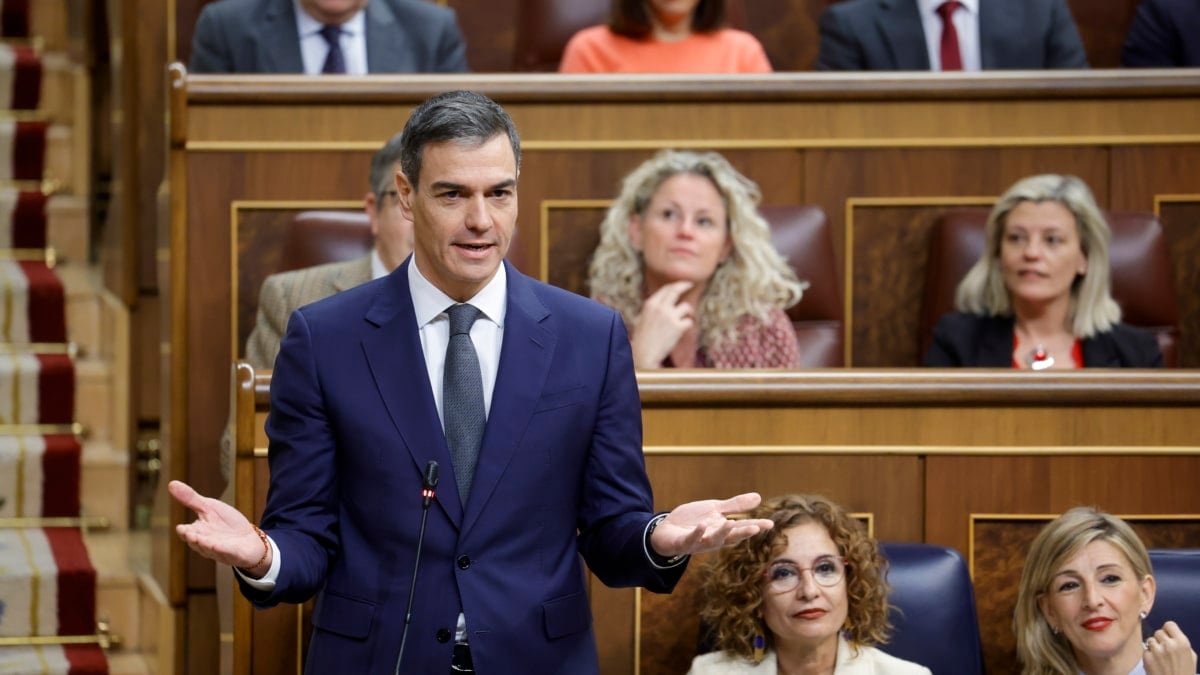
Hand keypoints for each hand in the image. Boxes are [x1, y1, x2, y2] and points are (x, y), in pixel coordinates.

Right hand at [169, 480, 271, 576]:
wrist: (250, 538)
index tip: (181, 528)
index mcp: (198, 532)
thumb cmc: (226, 523)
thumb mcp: (209, 508)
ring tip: (200, 539)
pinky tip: (218, 546)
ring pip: (209, 549)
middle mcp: (205, 544)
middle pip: (196, 542)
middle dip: (193, 539)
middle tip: (189, 534)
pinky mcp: (235, 555)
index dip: (184, 531)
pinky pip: (227, 553)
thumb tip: (171, 483)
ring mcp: (219, 551)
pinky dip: (222, 550)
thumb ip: (191, 499)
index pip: (186, 533)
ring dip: (205, 545)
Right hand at [631, 280, 694, 367]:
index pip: (666, 289)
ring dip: (688, 312)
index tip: (683, 284)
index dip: (676, 284)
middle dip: (685, 285)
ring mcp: (670, 317)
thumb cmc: (642, 339)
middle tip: (691, 284)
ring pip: (686, 307)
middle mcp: (660, 308)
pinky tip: (683, 330)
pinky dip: (688, 325)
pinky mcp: (678, 327)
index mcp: (650, 304)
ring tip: (685, 319)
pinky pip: (689, 322)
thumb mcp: (641, 319)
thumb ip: (652, 309)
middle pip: (676, 290)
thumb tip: (663, 303)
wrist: (644, 354)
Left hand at [650, 492, 773, 558]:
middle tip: (756, 528)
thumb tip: (759, 497)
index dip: (755, 526)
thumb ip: (735, 506)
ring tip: (731, 523)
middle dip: (742, 533)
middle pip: (730, 537)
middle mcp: (713, 538)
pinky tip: (702, 525)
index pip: (741, 528)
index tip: (770, 524)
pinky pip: (691, 539)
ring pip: (712, 540)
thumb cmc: (693, 521)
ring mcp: (698, 542)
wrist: (666, 531)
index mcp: (722, 530)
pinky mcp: (683, 543)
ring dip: (722, 533)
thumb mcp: (715, 510)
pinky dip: (697, 533)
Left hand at [1145, 621, 1196, 674]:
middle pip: (1158, 632)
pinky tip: (1156, 663)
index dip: (1168, 630)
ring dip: (1154, 647)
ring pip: (1150, 640)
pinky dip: (1149, 656)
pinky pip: (1145, 650)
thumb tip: (1172, 634)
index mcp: (1182, 643)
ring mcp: (1157, 651)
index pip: (1169, 625)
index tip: (1168, 635)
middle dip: (1161, 639)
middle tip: (1165, 649)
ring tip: (1161, 658)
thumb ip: (1181, 643)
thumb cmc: (1185, 673)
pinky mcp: (1147, 658)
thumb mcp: (1190, 657)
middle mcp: (1169, 644)